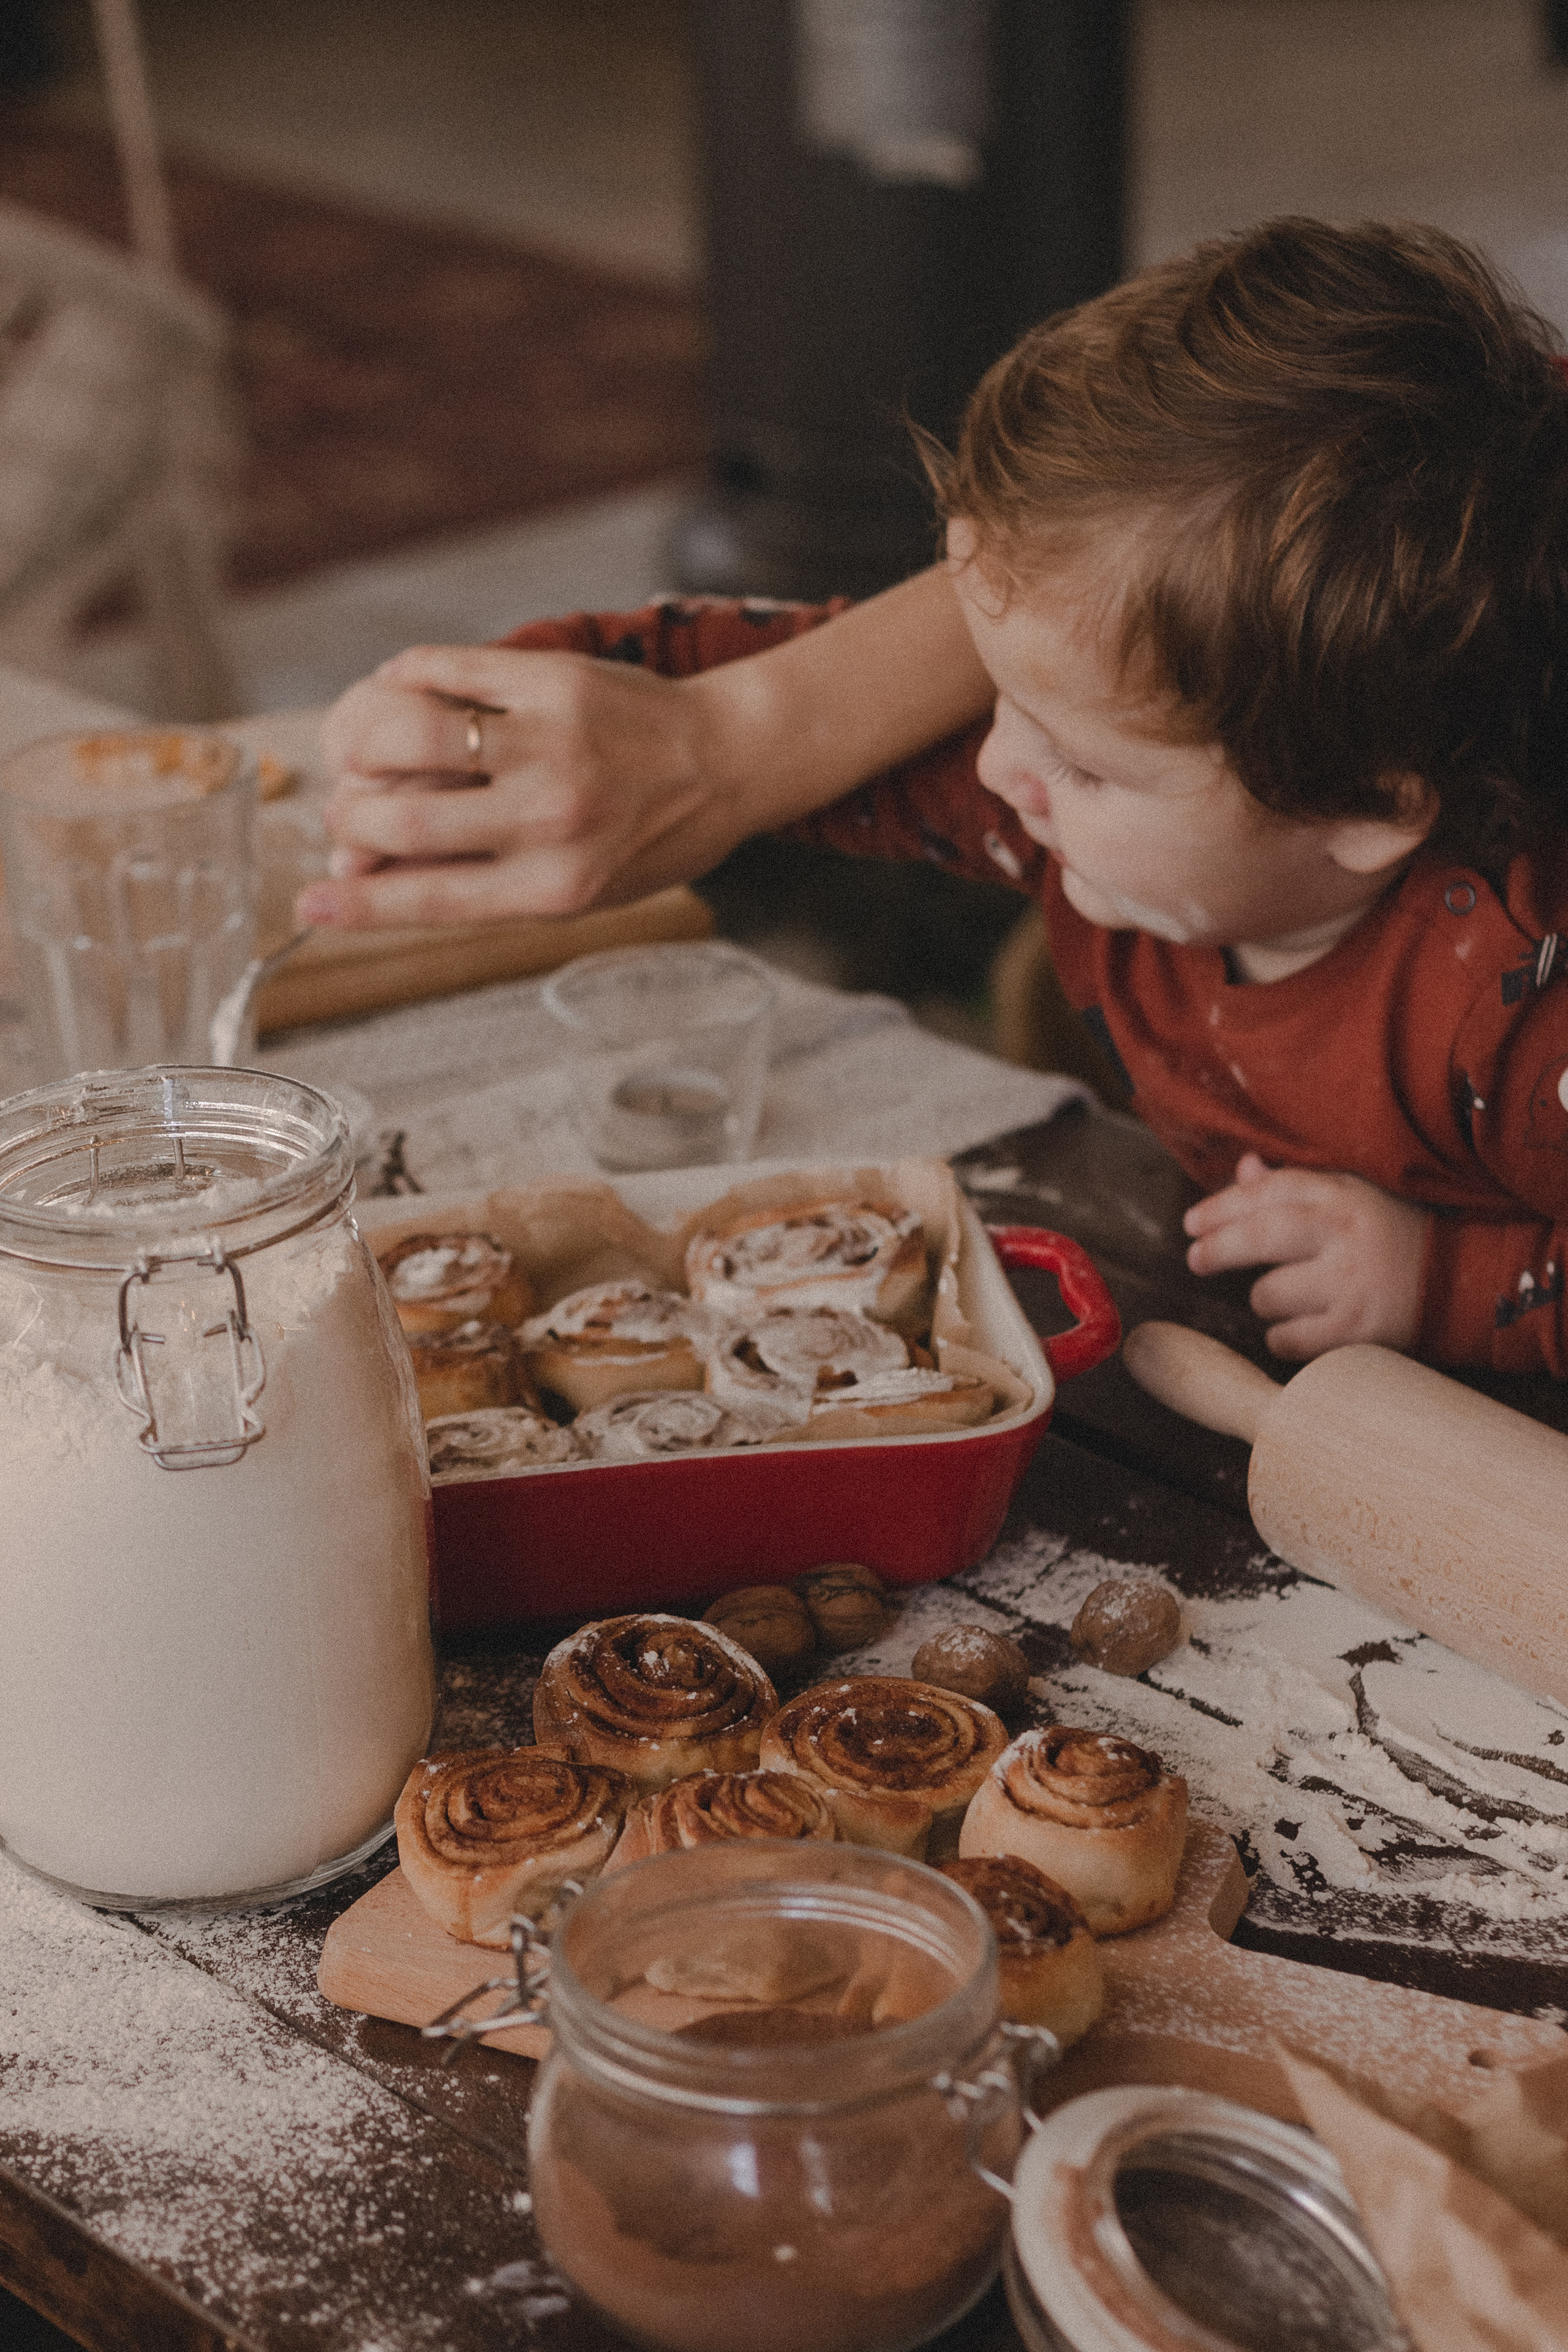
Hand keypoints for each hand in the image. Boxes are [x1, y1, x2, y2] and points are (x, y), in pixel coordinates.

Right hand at [302, 570, 993, 931]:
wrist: (730, 758)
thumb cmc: (646, 835)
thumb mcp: (575, 887)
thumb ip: (476, 882)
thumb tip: (362, 871)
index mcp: (557, 885)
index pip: (431, 896)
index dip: (357, 904)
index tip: (308, 904)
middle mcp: (553, 817)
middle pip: (402, 816)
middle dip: (350, 817)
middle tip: (349, 812)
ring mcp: (552, 741)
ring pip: (406, 732)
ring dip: (359, 740)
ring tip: (362, 749)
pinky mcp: (551, 676)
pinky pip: (438, 668)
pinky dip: (399, 680)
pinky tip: (399, 693)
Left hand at [1182, 1153, 1428, 1358]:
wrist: (1464, 1281)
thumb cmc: (1393, 1235)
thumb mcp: (1352, 1196)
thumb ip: (1296, 1184)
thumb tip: (1243, 1168)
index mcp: (1343, 1194)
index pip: (1270, 1191)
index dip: (1222, 1205)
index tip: (1192, 1223)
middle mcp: (1345, 1234)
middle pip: (1262, 1236)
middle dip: (1219, 1248)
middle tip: (1195, 1259)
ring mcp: (1352, 1283)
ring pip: (1270, 1295)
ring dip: (1264, 1300)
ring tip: (1285, 1297)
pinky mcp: (1359, 1329)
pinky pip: (1291, 1339)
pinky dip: (1283, 1338)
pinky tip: (1297, 1329)